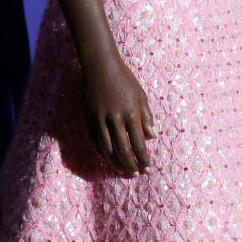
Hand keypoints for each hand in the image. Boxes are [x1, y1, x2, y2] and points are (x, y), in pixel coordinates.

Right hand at [82, 54, 154, 175]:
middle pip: (123, 150)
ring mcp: (99, 119)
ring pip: (107, 149)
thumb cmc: (124, 79)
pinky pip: (95, 140)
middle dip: (130, 165)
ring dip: (115, 162)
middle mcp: (114, 119)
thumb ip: (147, 117)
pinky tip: (107, 158)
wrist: (100, 66)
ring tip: (123, 171)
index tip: (148, 168)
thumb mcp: (141, 95)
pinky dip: (101, 152)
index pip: (138, 143)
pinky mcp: (89, 118)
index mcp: (130, 113)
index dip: (143, 158)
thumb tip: (152, 136)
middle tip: (136, 175)